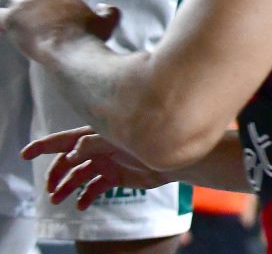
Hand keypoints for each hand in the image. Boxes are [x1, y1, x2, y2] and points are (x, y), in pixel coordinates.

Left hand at [0, 0, 119, 61]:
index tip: (62, 5)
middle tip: (47, 20)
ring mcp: (23, 5)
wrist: (70, 52)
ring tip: (28, 26)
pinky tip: (4, 27)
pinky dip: (2, 20)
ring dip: (22, 12)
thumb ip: (109, 10)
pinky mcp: (10, 20)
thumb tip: (105, 6)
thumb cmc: (90, 37)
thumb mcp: (108, 21)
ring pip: (17, 4)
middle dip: (40, 4)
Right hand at [22, 127, 165, 209]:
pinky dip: (86, 197)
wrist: (177, 155)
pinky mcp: (116, 176)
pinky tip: (81, 206)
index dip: (44, 146)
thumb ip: (92, 144)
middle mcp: (98, 147)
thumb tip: (70, 154)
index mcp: (96, 134)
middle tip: (49, 189)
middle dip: (55, 173)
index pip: (65, 139)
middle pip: (68, 161)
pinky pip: (95, 188)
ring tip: (57, 200)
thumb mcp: (118, 138)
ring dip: (66, 187)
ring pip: (79, 176)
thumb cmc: (148, 139)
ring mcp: (107, 162)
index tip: (25, 155)